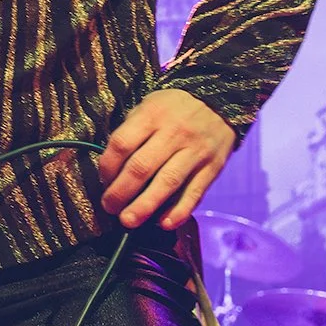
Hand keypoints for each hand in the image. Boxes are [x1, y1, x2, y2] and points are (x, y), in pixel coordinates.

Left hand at [98, 89, 235, 231]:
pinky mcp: (212, 168)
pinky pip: (194, 192)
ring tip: (128, 221)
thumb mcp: (150, 104)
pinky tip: (164, 223)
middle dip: (120, 192)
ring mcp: (195, 151)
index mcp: (153, 115)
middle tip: (109, 207)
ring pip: (167, 182)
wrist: (221, 101)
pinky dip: (179, 211)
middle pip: (141, 167)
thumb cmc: (176, 107)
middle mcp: (174, 133)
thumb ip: (132, 130)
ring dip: (145, 206)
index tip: (104, 180)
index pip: (122, 144)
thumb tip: (112, 166)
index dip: (108, 166)